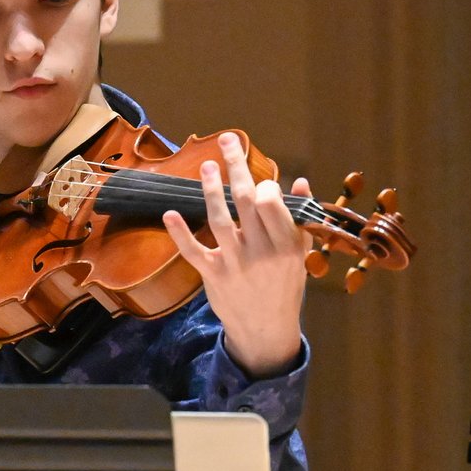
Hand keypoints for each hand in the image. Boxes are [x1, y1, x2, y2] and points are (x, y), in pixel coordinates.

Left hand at [162, 132, 311, 378]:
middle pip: (246, 202)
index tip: (260, 181)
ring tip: (207, 164)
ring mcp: (236, 264)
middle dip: (237, 167)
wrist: (265, 330)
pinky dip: (180, 234)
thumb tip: (301, 181)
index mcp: (286, 245)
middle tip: (228, 141)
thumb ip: (299, 218)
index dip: (264, 186)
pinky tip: (169, 214)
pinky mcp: (213, 275)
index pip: (272, 205)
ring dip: (211, 191)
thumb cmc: (284, 285)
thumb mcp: (299, 254)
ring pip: (220, 220)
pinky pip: (194, 251)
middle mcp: (262, 252)